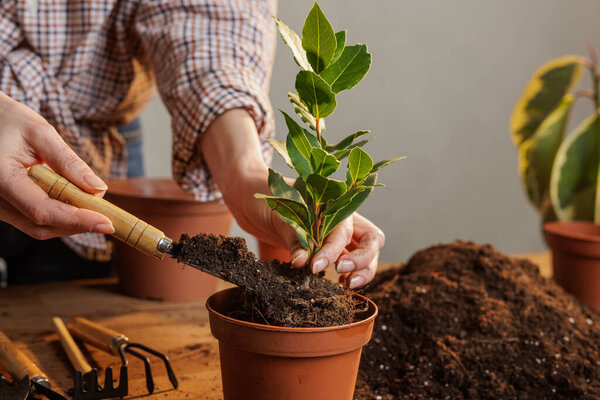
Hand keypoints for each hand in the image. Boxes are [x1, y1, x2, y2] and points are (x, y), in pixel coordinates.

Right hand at [0, 91, 114, 238]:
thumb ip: (68, 162)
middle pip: (40, 225)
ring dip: (69, 224)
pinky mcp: (3, 207)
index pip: (42, 210)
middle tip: (108, 219)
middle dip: (77, 225)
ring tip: (95, 210)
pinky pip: (31, 220)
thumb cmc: (9, 120)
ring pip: (37, 227)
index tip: (106, 223)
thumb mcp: (41, 133)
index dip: (77, 220)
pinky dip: (58, 217)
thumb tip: (98, 190)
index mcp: (0, 178)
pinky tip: (77, 205)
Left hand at [201, 109, 384, 287]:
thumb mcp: (279, 213)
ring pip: (367, 252)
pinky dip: (353, 273)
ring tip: (347, 285)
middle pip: (371, 239)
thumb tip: (301, 262)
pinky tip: (341, 285)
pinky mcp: (331, 247)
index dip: (332, 250)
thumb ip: (293, 235)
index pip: (343, 229)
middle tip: (342, 273)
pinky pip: (351, 259)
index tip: (315, 266)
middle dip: (362, 259)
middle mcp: (342, 218)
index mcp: (333, 203)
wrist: (254, 199)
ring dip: (364, 270)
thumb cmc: (268, 199)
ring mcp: (340, 233)